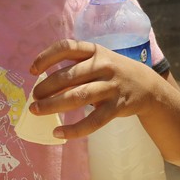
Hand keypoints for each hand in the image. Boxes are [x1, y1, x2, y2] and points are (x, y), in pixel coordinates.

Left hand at [27, 39, 163, 139]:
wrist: (147, 86)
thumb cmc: (112, 72)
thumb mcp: (97, 62)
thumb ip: (74, 70)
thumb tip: (44, 86)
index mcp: (94, 50)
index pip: (66, 47)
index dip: (46, 57)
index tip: (32, 70)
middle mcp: (103, 65)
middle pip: (69, 76)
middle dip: (46, 87)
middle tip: (33, 98)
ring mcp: (111, 86)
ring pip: (78, 97)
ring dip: (53, 105)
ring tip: (37, 111)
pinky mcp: (117, 106)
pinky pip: (93, 121)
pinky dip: (74, 129)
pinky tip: (58, 132)